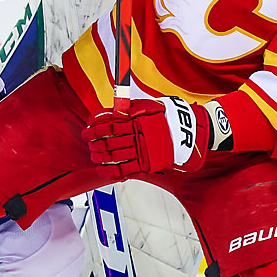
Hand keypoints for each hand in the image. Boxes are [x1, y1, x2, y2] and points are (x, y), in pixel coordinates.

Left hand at [84, 97, 230, 178]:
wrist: (189, 132)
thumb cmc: (169, 116)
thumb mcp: (151, 106)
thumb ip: (132, 109)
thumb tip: (115, 111)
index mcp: (138, 120)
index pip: (110, 123)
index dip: (96, 127)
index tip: (88, 128)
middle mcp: (138, 135)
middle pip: (109, 140)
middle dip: (95, 141)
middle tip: (87, 141)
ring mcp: (142, 150)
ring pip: (115, 155)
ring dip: (100, 156)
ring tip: (93, 155)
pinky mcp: (147, 164)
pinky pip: (125, 169)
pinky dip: (111, 171)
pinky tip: (102, 169)